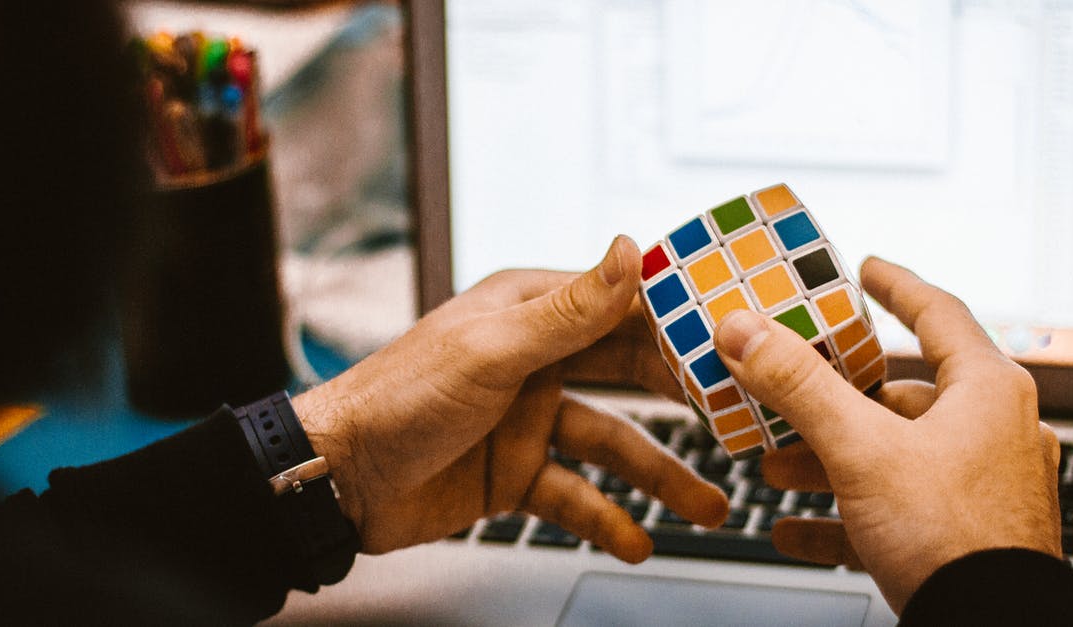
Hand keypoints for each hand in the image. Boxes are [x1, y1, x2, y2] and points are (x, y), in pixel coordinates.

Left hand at [292, 236, 727, 561]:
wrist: (335, 480)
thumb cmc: (398, 397)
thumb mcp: (492, 351)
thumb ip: (569, 311)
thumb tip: (630, 250)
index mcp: (530, 312)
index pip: (622, 308)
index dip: (679, 323)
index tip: (735, 338)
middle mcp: (536, 361)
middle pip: (629, 377)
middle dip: (683, 402)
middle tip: (737, 421)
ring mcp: (528, 419)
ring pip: (611, 444)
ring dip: (659, 476)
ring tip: (706, 505)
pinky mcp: (515, 473)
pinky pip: (574, 496)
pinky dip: (606, 519)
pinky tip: (636, 540)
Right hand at [713, 257, 1060, 612]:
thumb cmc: (956, 541)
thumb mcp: (862, 450)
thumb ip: (799, 386)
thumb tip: (745, 330)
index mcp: (987, 392)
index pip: (938, 313)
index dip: (896, 286)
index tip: (867, 270)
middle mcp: (993, 433)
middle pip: (899, 395)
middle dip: (831, 401)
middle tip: (787, 394)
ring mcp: (981, 488)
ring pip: (891, 456)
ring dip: (828, 460)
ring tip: (776, 470)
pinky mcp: (964, 536)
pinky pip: (894, 512)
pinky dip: (845, 516)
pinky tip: (797, 530)